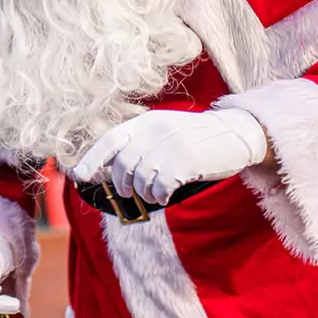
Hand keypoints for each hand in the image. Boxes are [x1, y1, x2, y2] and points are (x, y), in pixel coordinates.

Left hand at [70, 109, 268, 205]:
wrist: (236, 133)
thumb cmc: (195, 138)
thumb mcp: (164, 132)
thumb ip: (139, 145)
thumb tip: (105, 169)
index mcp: (146, 122)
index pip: (111, 139)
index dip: (93, 159)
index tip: (80, 176)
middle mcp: (155, 130)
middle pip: (123, 165)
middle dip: (121, 184)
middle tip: (129, 192)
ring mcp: (171, 144)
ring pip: (140, 179)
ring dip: (145, 192)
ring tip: (156, 192)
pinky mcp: (186, 160)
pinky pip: (160, 187)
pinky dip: (160, 195)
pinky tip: (167, 194)